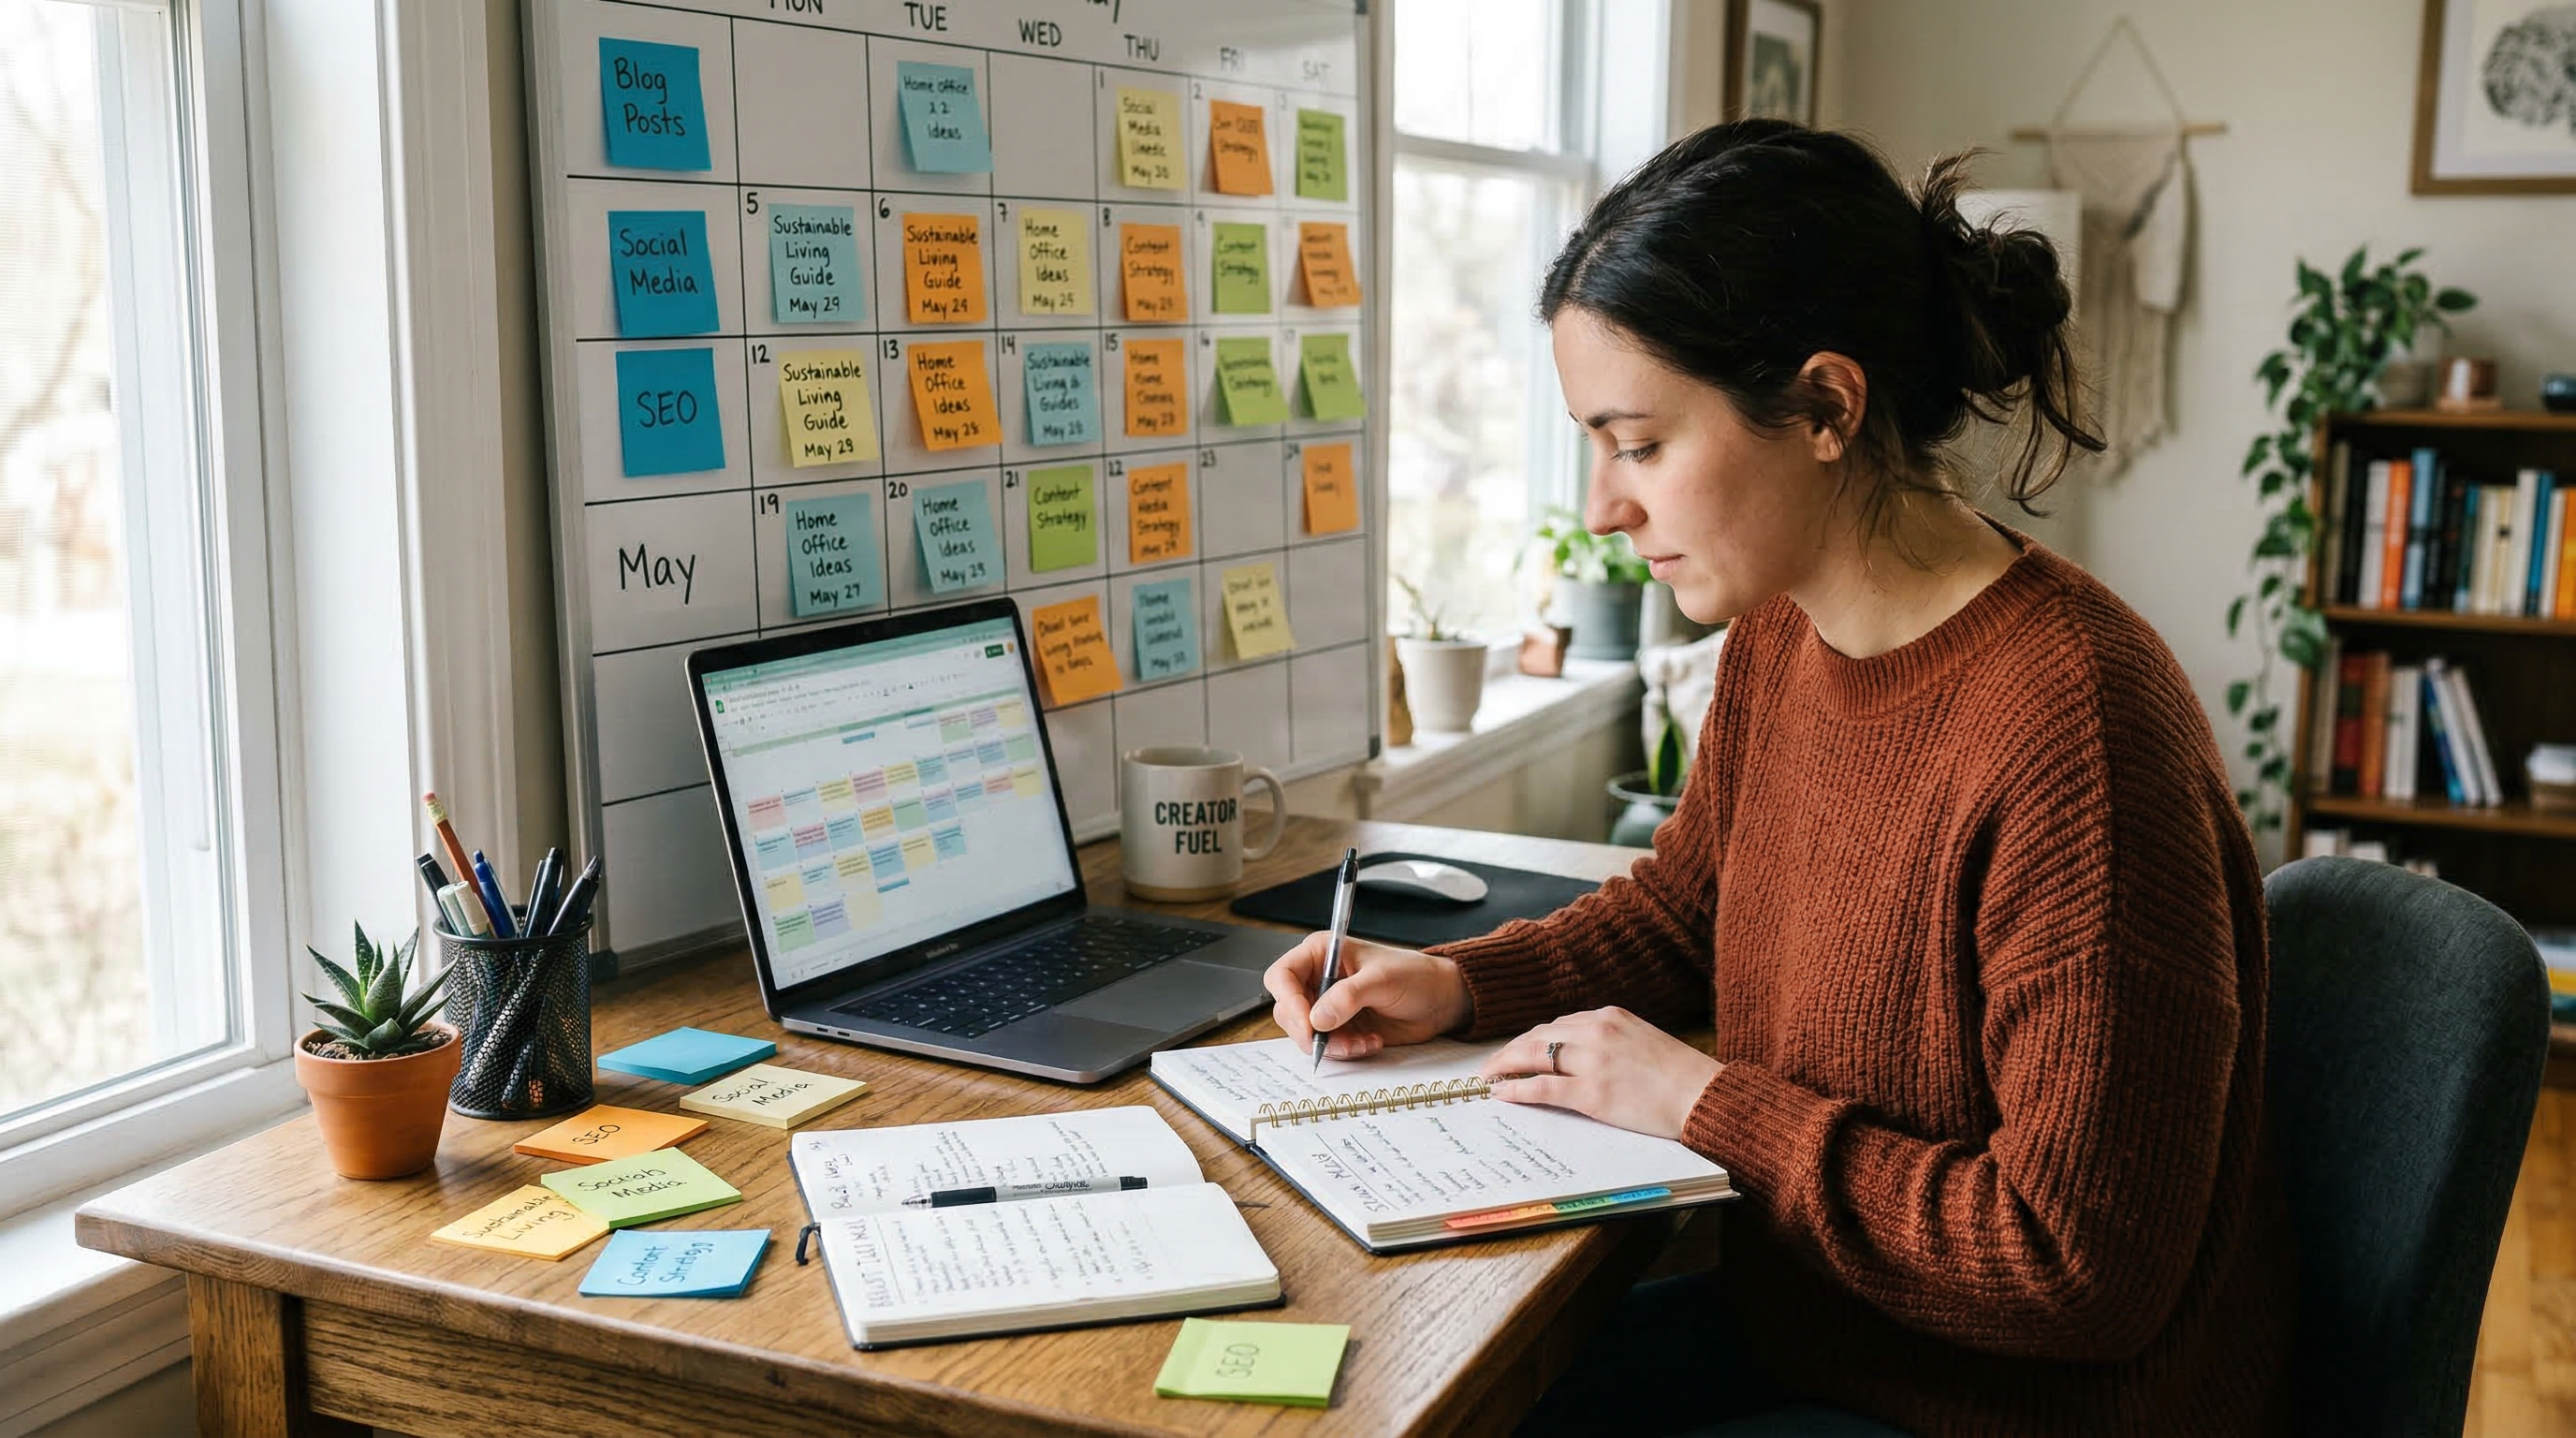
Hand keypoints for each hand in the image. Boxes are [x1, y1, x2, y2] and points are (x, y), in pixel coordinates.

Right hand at [1263, 934, 1472, 1060]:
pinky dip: (1346, 1051)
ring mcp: (1327, 1006)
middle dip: (1309, 1031)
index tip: (1307, 1024)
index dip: (1288, 1000)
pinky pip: (1327, 1047)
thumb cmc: (1414, 976)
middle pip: (1288, 1010)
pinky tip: (1370, 1043)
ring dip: (1331, 1045)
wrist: (1439, 1001)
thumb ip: (1348, 997)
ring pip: (1305, 1034)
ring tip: (1362, 1042)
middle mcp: (1319, 979)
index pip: (1283, 975)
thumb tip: (1317, 1018)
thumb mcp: (1382, 980)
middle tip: (1331, 1042)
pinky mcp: (1340, 1029)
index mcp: (1321, 954)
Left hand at [1479, 1008, 1721, 1140]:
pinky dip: (1517, 1089)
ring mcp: (1592, 1061)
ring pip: (1533, 1056)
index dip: (1532, 1038)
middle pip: (1539, 1035)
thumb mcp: (1643, 1040)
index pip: (1558, 1024)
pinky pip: (1542, 1087)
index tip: (1518, 1049)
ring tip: (1489, 1077)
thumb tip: (1584, 1053)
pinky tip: (1502, 1094)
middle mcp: (1597, 1031)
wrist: (1704, 1095)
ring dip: (1505, 1066)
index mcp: (1610, 1016)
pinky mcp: (1592, 1092)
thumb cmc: (1680, 1076)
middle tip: (1492, 1064)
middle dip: (1511, 1050)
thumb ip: (1613, 1040)